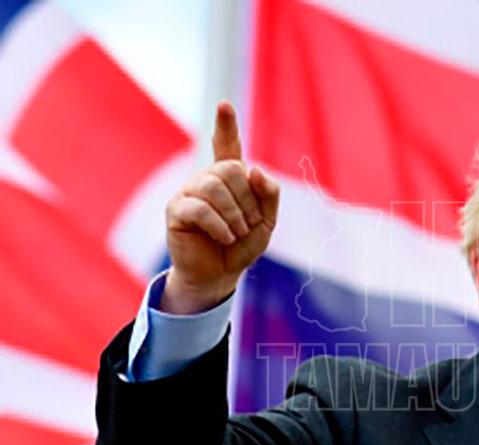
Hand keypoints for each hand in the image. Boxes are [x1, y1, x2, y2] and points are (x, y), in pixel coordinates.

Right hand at [161, 101, 279, 313]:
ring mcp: (189, 191)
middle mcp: (207, 178)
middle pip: (231, 169)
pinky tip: (224, 237)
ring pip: (214, 186)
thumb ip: (269, 194)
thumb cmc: (242, 245)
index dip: (226, 125)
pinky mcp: (176, 209)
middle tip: (247, 224)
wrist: (220, 274)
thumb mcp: (266, 221)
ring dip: (234, 215)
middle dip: (247, 200)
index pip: (227, 145)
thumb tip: (255, 170)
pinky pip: (199, 207)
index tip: (224, 105)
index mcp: (230, 178)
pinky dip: (219, 225)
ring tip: (235, 233)